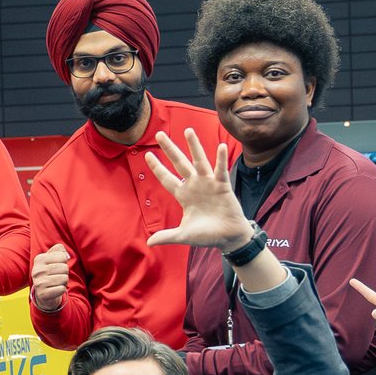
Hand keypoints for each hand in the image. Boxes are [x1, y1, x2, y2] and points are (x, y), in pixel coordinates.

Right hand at [28, 243, 71, 313]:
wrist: (43, 292)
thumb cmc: (50, 272)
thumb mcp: (52, 258)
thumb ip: (59, 250)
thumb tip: (66, 254)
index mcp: (39, 259)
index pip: (62, 256)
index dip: (64, 262)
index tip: (57, 266)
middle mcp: (37, 270)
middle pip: (65, 267)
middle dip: (65, 272)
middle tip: (57, 276)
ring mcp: (39, 283)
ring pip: (64, 278)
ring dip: (64, 281)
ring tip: (56, 282)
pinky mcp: (43, 294)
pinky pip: (62, 289)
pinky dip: (61, 290)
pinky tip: (55, 289)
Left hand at [143, 129, 253, 250]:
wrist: (228, 238)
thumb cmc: (207, 235)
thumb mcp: (184, 235)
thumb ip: (167, 236)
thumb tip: (149, 243)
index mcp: (183, 195)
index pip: (167, 178)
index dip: (157, 167)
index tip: (146, 155)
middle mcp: (194, 185)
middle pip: (179, 163)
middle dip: (169, 149)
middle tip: (159, 134)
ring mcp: (208, 183)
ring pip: (199, 161)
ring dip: (194, 146)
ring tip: (188, 130)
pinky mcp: (223, 186)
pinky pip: (220, 170)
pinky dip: (221, 159)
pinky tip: (221, 146)